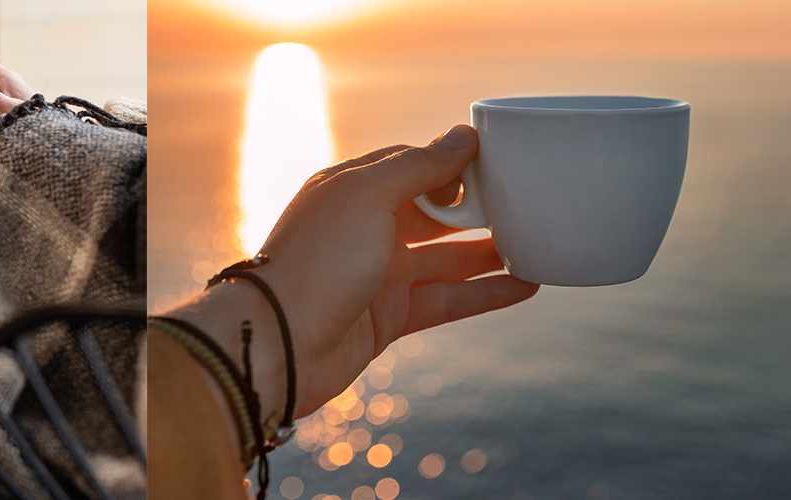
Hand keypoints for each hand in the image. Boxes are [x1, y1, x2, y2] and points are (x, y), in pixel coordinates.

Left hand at [251, 125, 539, 416]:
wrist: (279, 342)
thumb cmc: (317, 260)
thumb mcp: (368, 196)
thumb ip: (418, 165)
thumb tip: (464, 135)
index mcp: (349, 190)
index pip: (409, 165)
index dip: (451, 162)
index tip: (499, 160)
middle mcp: (362, 229)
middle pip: (431, 210)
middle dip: (476, 205)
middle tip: (529, 199)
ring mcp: (376, 274)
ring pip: (445, 257)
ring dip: (490, 250)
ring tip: (542, 239)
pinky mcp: (388, 317)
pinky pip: (447, 299)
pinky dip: (486, 293)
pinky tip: (528, 284)